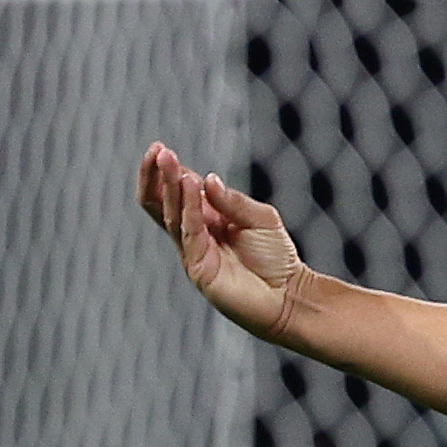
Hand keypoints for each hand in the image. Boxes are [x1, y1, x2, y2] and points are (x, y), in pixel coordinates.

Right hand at [137, 142, 306, 339]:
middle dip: (156, 176)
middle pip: (162, 202)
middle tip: (156, 151)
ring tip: (166, 160)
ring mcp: (193, 252)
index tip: (161, 148)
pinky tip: (188, 186)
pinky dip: (188, 208)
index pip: (178, 192)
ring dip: (168, 186)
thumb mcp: (261, 218)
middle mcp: (194, 234)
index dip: (168, 172)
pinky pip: (189, 232)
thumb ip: (233, 201)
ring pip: (171, 214)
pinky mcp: (199, 268)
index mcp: (206, 219)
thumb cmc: (277, 259)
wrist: (290, 297)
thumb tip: (207, 179)